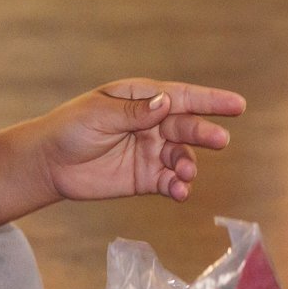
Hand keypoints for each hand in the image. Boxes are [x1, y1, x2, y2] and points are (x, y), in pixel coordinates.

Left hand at [23, 79, 246, 203]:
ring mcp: (150, 151)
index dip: (210, 100)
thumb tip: (165, 104)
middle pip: (186, 126)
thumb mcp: (98, 115)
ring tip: (184, 173)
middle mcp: (151, 123)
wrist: (49, 164)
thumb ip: (133, 113)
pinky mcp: (145, 177)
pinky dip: (178, 185)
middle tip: (219, 141)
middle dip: (204, 133)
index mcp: (141, 98)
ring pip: (181, 155)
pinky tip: (179, 191)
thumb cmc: (70, 128)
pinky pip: (168, 180)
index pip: (181, 97)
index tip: (237, 105)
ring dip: (188, 163)